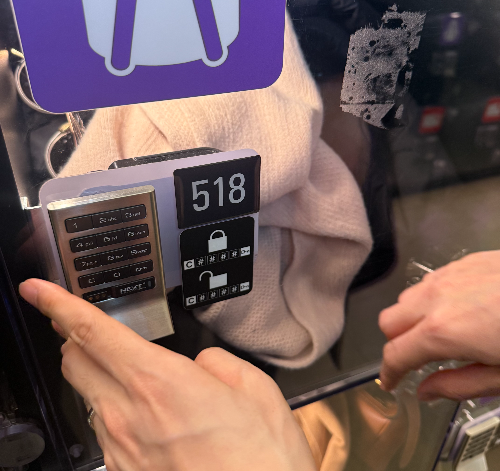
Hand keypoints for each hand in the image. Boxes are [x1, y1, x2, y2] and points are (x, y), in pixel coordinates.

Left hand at [19, 279, 314, 470]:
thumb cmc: (260, 458)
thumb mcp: (254, 388)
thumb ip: (216, 362)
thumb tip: (198, 364)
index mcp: (160, 383)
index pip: (92, 332)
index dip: (58, 305)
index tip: (37, 291)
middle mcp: (129, 416)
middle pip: (74, 361)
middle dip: (73, 336)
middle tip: (85, 326)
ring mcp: (122, 449)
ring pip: (87, 395)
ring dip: (96, 373)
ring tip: (131, 372)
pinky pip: (105, 427)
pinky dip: (116, 408)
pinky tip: (150, 414)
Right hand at [378, 251, 499, 400]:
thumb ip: (458, 386)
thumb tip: (426, 391)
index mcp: (443, 331)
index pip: (395, 353)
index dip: (389, 373)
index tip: (391, 382)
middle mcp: (436, 298)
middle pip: (389, 321)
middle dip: (396, 343)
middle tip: (415, 360)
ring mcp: (448, 275)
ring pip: (406, 298)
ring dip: (411, 319)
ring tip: (438, 333)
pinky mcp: (463, 262)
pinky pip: (429, 282)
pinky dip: (429, 300)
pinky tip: (457, 310)